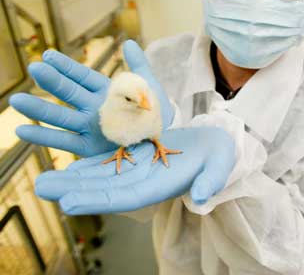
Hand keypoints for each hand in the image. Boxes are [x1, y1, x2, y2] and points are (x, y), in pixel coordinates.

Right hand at [9, 40, 173, 156]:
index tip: (48, 55)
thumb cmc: (153, 109)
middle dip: (52, 81)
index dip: (66, 66)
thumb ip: (138, 64)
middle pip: (69, 93)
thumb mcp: (147, 85)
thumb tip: (129, 42)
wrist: (159, 137)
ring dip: (39, 109)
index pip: (82, 76)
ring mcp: (89, 126)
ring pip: (61, 117)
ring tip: (16, 101)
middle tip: (34, 68)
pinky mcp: (88, 146)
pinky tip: (23, 129)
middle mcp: (93, 107)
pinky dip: (44, 136)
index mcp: (105, 91)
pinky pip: (64, 141)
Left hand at [35, 127, 235, 213]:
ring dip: (73, 180)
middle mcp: (144, 183)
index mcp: (161, 187)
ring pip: (103, 178)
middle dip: (73, 190)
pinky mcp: (138, 159)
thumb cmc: (219, 154)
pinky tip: (70, 166)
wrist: (212, 144)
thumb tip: (202, 195)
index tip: (69, 203)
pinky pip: (111, 163)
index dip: (97, 201)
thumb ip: (212, 179)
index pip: (125, 199)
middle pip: (104, 190)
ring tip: (44, 179)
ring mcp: (139, 171)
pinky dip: (90, 166)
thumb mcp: (220, 164)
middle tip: (41, 187)